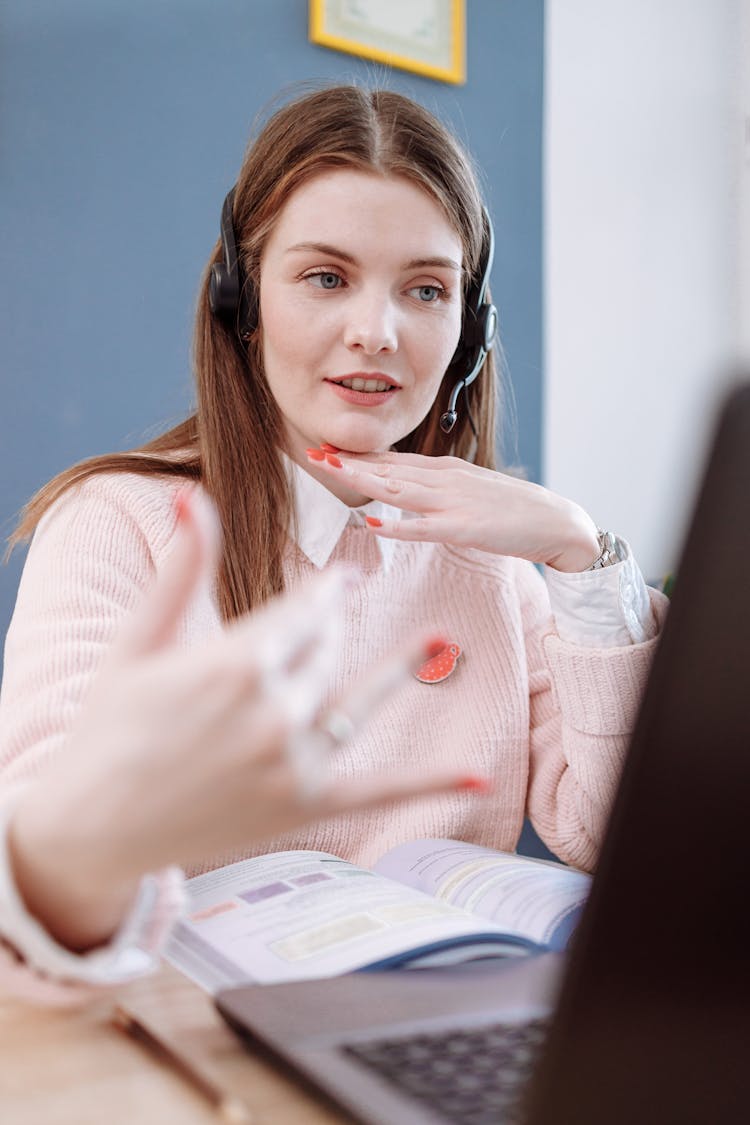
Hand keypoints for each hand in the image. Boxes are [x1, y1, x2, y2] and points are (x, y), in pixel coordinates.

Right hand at [9, 488, 485, 951]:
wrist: (94, 823)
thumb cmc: (110, 724)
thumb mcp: (142, 638)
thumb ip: (182, 567)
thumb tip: (187, 494)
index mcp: (238, 660)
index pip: (305, 610)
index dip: (325, 591)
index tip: (342, 577)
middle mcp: (275, 710)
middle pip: (327, 650)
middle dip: (331, 627)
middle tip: (337, 611)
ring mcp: (295, 762)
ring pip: (354, 698)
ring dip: (393, 669)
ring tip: (433, 638)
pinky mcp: (303, 806)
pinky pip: (379, 789)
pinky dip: (430, 784)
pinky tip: (477, 778)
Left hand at [308, 447, 599, 571]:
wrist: (555, 521)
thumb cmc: (512, 510)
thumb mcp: (468, 490)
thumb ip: (436, 489)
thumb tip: (402, 491)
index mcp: (444, 471)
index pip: (392, 460)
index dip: (357, 455)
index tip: (326, 449)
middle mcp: (444, 480)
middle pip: (387, 469)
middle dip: (349, 462)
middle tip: (313, 453)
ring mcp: (454, 502)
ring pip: (399, 489)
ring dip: (363, 480)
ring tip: (332, 471)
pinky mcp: (465, 528)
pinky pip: (424, 527)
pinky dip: (397, 525)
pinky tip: (374, 523)